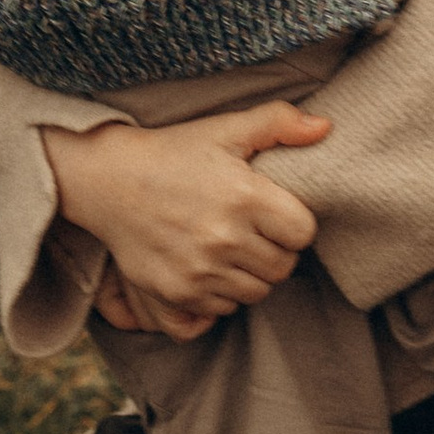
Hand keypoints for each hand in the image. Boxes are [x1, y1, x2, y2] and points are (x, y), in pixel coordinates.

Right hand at [44, 100, 330, 336]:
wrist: (107, 179)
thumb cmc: (172, 152)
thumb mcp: (224, 129)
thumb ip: (278, 122)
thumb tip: (326, 127)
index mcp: (245, 197)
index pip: (303, 234)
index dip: (294, 224)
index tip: (273, 213)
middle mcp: (224, 239)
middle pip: (282, 268)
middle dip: (274, 251)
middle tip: (251, 231)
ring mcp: (199, 270)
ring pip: (255, 294)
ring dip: (249, 276)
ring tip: (229, 248)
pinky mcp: (175, 293)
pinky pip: (220, 311)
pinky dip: (219, 296)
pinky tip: (207, 268)